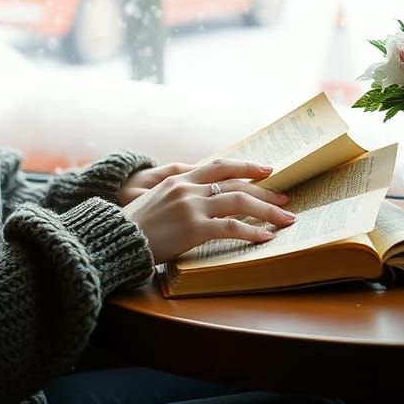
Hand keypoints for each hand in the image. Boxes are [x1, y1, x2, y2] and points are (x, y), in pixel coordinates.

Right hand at [120, 158, 294, 264]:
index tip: (267, 169)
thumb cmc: (136, 224)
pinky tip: (266, 238)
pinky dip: (252, 232)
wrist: (118, 237)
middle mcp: (188, 187)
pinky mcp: (194, 228)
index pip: (220, 166)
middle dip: (265, 191)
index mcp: (179, 177)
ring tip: (286, 220)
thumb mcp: (157, 198)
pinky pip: (231, 228)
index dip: (246, 166)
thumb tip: (204, 198)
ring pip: (240, 202)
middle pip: (236, 182)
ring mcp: (192, 206)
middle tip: (285, 199)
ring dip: (267, 210)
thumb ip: (180, 193)